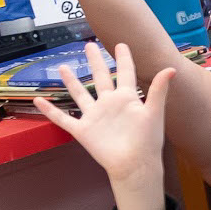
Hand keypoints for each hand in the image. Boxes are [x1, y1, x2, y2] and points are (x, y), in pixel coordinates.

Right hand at [36, 43, 175, 184]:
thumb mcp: (154, 112)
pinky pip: (63, 118)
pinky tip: (38, 101)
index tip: (121, 44)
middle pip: (100, 78)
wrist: (134, 165)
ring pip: (80, 94)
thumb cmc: (147, 141)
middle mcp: (109, 104)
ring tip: (63, 67)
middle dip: (95, 61)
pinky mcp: (83, 130)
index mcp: (126, 98)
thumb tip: (171, 68)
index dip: (123, 59)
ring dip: (71, 81)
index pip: (125, 73)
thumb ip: (159, 90)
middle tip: (89, 45)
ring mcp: (95, 116)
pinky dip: (50, 111)